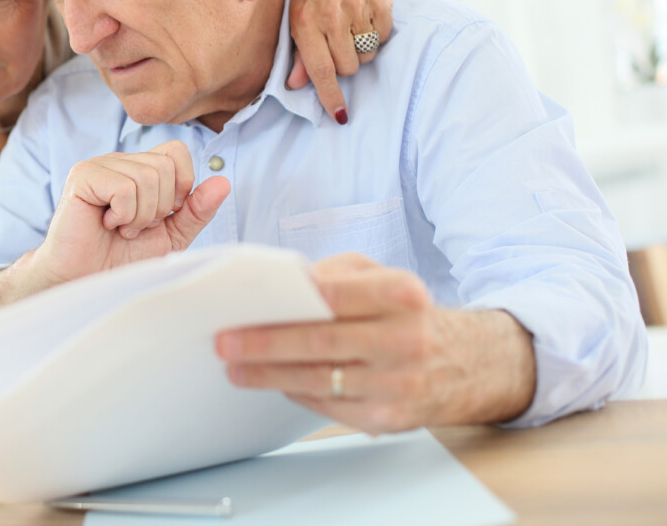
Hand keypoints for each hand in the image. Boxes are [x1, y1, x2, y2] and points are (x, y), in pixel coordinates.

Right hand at [0, 142, 229, 309]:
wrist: (86, 281)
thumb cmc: (123, 259)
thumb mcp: (170, 236)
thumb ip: (196, 210)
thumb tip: (224, 182)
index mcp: (140, 168)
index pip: (177, 152)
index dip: (180, 186)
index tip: (161, 215)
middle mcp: (120, 161)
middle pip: (166, 166)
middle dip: (159, 208)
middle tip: (136, 227)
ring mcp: (100, 165)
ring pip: (148, 177)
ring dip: (140, 216)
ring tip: (121, 229)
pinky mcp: (83, 176)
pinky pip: (124, 187)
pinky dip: (124, 215)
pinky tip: (107, 225)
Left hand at [214, 254, 535, 433]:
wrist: (466, 364)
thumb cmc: (409, 313)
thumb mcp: (380, 277)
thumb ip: (334, 275)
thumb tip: (283, 285)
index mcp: (403, 293)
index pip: (333, 296)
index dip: (284, 306)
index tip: (242, 312)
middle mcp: (406, 339)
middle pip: (320, 343)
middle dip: (265, 346)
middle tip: (226, 344)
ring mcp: (399, 383)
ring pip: (319, 380)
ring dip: (270, 376)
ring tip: (238, 368)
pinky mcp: (390, 418)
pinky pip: (328, 405)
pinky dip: (296, 392)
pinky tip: (275, 383)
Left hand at [288, 0, 393, 122]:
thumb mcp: (296, 22)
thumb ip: (299, 55)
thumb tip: (295, 86)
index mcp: (304, 22)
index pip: (320, 69)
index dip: (330, 95)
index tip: (340, 115)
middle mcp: (330, 14)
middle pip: (348, 67)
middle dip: (344, 63)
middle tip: (338, 43)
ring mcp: (356, 6)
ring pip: (367, 55)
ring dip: (361, 49)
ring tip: (350, 28)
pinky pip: (384, 37)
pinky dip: (377, 34)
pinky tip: (364, 18)